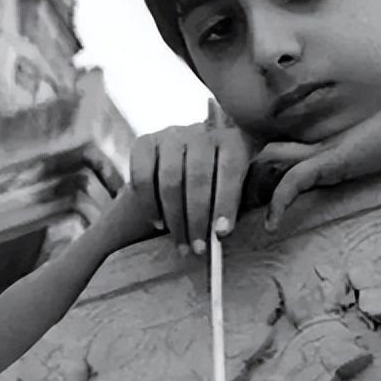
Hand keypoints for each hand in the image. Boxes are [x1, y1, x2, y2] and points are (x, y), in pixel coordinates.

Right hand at [127, 100, 256, 254]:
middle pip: (198, 176)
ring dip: (175, 217)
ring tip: (181, 243)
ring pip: (171, 179)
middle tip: (199, 248)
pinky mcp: (145, 142)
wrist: (183, 169)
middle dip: (198, 218)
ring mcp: (172, 135)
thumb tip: (223, 234)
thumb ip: (234, 205)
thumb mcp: (237, 188)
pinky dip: (149, 205)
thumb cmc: (219, 186)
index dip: (226, 202)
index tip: (221, 233)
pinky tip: (159, 223)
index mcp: (232, 139)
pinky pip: (143, 176)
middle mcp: (201, 132)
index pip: (231, 168)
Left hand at [259, 91, 380, 231]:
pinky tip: (273, 225)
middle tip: (242, 209)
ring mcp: (322, 152)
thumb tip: (361, 180)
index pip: (282, 153)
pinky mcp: (330, 160)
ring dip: (255, 189)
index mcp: (325, 149)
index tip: (255, 198)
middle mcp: (317, 147)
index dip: (264, 172)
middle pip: (266, 154)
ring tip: (250, 219)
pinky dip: (279, 202)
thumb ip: (360, 166)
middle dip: (250, 179)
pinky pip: (294, 180)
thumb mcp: (374, 160)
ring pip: (271, 161)